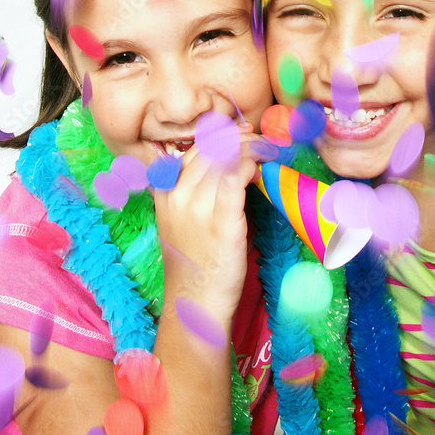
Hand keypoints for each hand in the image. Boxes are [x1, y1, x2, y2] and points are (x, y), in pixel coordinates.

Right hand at [153, 132, 259, 327]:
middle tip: (262, 139)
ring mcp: (196, 207)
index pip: (194, 148)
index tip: (241, 131)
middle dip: (240, 137)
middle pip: (211, 148)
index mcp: (164, 191)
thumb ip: (193, 191)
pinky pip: (235, 177)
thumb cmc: (195, 263)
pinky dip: (251, 164)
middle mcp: (177, 194)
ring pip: (225, 156)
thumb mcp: (181, 221)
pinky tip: (262, 167)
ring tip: (270, 150)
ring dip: (252, 147)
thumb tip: (225, 163)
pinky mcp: (221, 221)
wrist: (195, 304)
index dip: (221, 134)